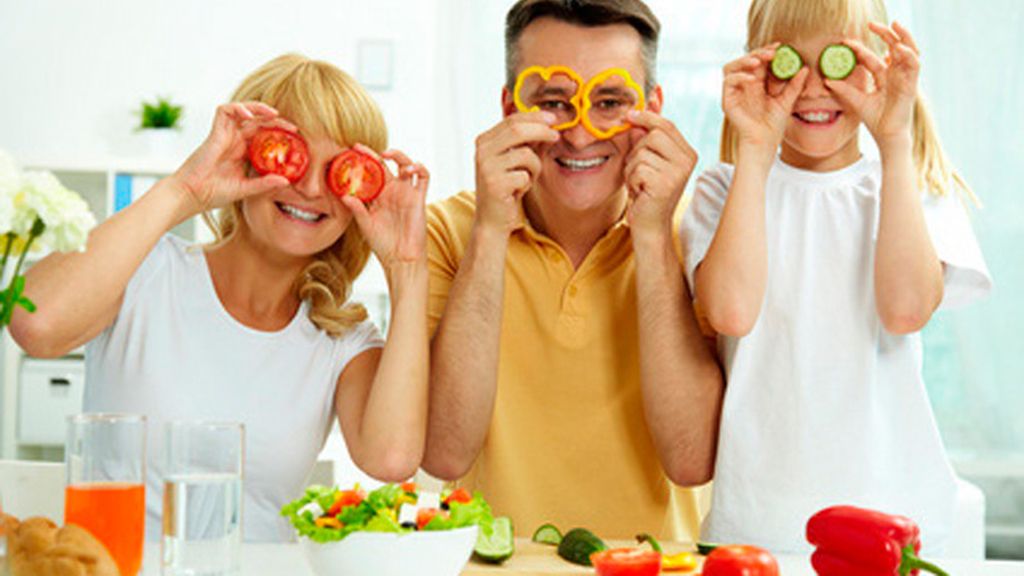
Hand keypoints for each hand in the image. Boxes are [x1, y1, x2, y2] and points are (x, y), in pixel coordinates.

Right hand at [167, 102, 294, 217]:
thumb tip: (286, 182)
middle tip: (291, 127)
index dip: (278, 134)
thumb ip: (265, 184)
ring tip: (274, 114)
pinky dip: (237, 108)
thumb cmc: (214, 194)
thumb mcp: (246, 189)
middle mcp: (235, 141)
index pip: (264, 136)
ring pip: (242, 111)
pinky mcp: (215, 132)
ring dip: (258, 108)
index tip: (295, 138)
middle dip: (274, 120)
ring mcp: (225, 135)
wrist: (192, 195)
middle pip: (257, 122)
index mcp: (243, 153)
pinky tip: (250, 116)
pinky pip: (224, 111)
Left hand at [340, 145, 429, 270]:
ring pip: (406, 165)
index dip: (362, 161)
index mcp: (377, 195)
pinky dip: (420, 167)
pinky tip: (411, 167)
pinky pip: (423, 177)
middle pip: (386, 165)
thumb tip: (344, 195)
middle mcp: (392, 191)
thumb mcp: (365, 224)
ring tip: (387, 154)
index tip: (351, 151)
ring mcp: (406, 193)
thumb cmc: (383, 244)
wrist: (401, 258)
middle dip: (376, 154)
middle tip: (364, 149)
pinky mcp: (419, 198)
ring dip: (399, 156)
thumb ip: (357, 209)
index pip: (370, 173)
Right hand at [473, 111, 559, 235]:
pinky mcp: (495, 184)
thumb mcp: (517, 161)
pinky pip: (524, 175)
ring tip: (528, 178)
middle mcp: (482, 151)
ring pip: (525, 154)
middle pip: (518, 130)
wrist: (493, 219)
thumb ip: (529, 142)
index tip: (553, 118)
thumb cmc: (507, 187)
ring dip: (535, 167)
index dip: (534, 117)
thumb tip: (549, 122)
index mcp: (484, 141)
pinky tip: (518, 191)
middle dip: (542, 131)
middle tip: (556, 136)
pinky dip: (528, 183)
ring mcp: (486, 167)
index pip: (512, 120)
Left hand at [624, 111, 697, 236]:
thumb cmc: (647, 192)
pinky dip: (631, 179)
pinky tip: (639, 192)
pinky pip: (638, 168)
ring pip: (642, 152)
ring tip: (639, 183)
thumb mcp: (648, 160)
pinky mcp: (665, 184)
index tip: (628, 115)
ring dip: (632, 168)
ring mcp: (678, 172)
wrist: (650, 225)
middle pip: (653, 135)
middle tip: (637, 169)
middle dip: (637, 150)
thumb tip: (641, 108)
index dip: (646, 117)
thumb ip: (646, 136)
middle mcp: (687, 161)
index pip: (666, 125)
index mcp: (687, 153)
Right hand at [722, 44, 808, 149]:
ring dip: (743, 60)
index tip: (780, 46)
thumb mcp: (787, 101)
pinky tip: (752, 79)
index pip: (758, 61)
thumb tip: (805, 68)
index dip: (766, 51)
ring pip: (730, 67)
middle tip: (772, 53)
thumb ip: (794, 85)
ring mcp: (734, 92)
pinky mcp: (727, 100)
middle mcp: (743, 85)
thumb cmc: (774, 125)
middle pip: (744, 60)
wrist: (765, 142)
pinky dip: (739, 77)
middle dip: (758, 53)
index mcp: (756, 83)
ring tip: (758, 61)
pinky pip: (728, 81)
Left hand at [827, 22, 919, 143]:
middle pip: (893, 49)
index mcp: (883, 78)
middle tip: (871, 24)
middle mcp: (895, 75)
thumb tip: (827, 80)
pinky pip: (914, 65)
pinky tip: (899, 48)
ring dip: (902, 37)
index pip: (872, 59)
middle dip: (885, 35)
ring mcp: (904, 78)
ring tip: (894, 25)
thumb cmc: (875, 120)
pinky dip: (908, 55)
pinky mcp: (911, 84)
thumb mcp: (856, 101)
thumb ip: (844, 90)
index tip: (845, 43)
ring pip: (908, 51)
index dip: (860, 50)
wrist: (886, 135)